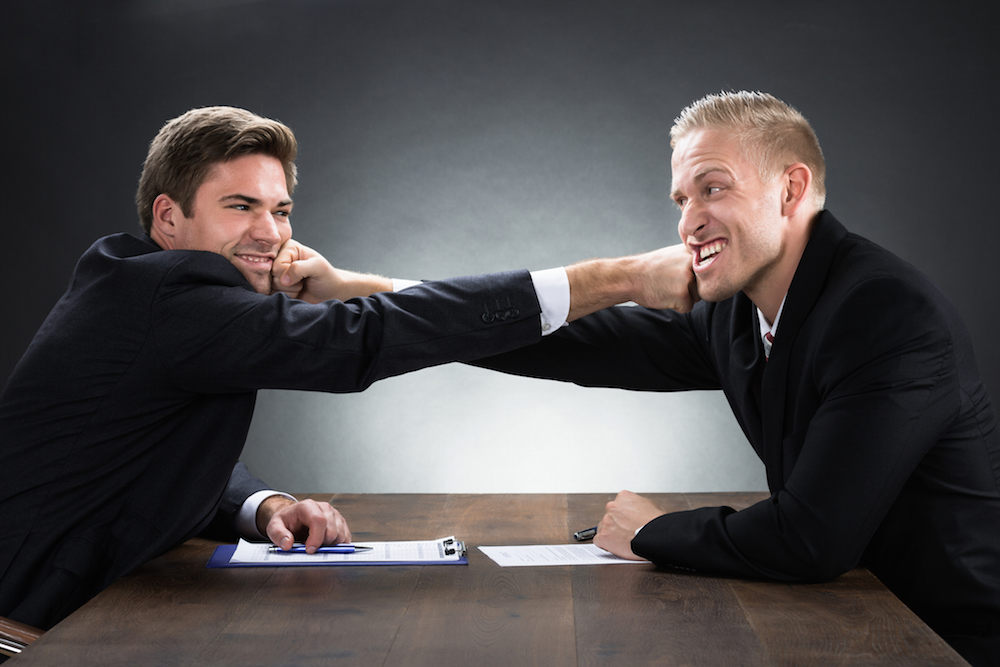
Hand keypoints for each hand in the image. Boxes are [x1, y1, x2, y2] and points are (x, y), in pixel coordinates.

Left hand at [257, 495, 351, 552]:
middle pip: (332, 530)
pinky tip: (326, 545)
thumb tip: (287, 544)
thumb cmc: (286, 521)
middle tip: (310, 548)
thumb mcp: (274, 527)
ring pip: (340, 535)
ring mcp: (334, 514)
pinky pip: (346, 537)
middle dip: (322, 544)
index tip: (309, 550)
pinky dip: (338, 545)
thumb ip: (278, 535)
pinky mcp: (340, 522)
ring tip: (316, 544)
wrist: (293, 517)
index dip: (316, 538)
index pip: (319, 520)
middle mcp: (324, 508)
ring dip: (329, 545)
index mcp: (308, 506)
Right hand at [270, 239, 392, 302]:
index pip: (277, 265)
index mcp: (288, 248)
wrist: (330, 293)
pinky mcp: (275, 286)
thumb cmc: (327, 277)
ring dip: (288, 291)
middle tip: (302, 281)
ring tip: (300, 286)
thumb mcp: (318, 267)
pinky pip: (271, 295)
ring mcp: (276, 273)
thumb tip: (284, 279)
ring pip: (271, 286)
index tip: (304, 274)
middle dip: (290, 284)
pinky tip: (295, 293)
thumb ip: (300, 268)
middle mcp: (279, 258)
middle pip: (272, 276)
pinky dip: (285, 297)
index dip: (290, 274)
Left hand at [593, 490, 663, 559]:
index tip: (626, 523)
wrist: (657, 537)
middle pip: (609, 517)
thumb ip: (639, 506)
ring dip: (610, 534)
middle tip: (626, 533)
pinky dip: (606, 545)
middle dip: (616, 525)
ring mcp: (607, 521)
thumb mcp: (651, 506)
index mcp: (623, 497)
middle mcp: (612, 507)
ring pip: (603, 528)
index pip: (617, 506)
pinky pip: (599, 541)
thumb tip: (638, 511)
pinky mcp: (604, 536)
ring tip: (623, 541)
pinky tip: (616, 547)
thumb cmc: (657, 524)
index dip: (622, 517)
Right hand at [628, 244, 699, 312]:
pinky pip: (687, 307)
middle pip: (702, 285)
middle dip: (689, 288)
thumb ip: (692, 260)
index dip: (691, 275)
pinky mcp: (682, 295)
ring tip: (666, 286)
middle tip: (669, 281)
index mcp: (692, 251)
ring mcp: (688, 279)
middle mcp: (692, 263)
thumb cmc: (650, 268)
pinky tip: (664, 295)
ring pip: (696, 297)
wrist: (630, 276)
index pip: (705, 270)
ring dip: (684, 297)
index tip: (676, 274)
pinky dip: (676, 306)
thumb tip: (710, 270)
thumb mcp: (674, 254)